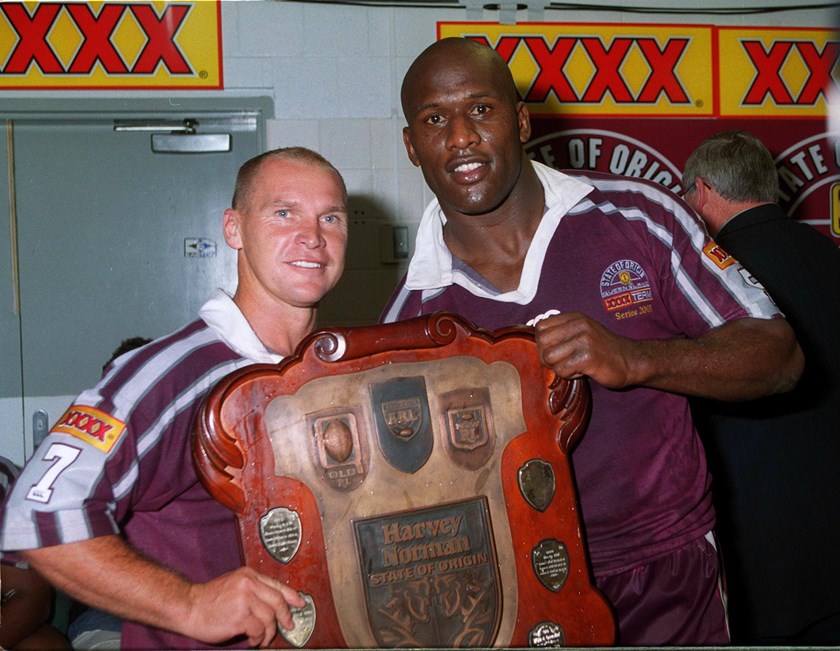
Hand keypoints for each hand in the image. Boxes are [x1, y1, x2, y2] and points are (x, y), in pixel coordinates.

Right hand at [184, 567, 305, 647]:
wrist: (188, 606)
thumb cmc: (209, 599)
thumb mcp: (234, 585)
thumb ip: (253, 590)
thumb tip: (274, 603)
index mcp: (249, 575)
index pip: (277, 585)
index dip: (292, 595)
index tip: (300, 603)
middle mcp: (248, 584)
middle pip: (278, 600)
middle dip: (286, 616)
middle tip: (288, 625)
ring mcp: (244, 599)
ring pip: (270, 617)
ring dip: (269, 632)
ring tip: (263, 638)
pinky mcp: (239, 616)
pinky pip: (259, 629)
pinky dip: (258, 637)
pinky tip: (253, 639)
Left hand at [534, 312, 634, 388]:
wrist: (632, 361)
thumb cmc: (604, 350)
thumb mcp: (583, 332)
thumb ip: (562, 332)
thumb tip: (536, 340)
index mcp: (575, 317)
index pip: (540, 327)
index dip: (543, 343)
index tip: (557, 351)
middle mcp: (578, 325)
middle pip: (541, 342)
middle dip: (547, 357)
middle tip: (563, 362)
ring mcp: (584, 340)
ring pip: (549, 357)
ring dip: (558, 367)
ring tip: (573, 366)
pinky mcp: (588, 357)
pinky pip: (562, 370)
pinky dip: (569, 375)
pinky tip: (582, 372)